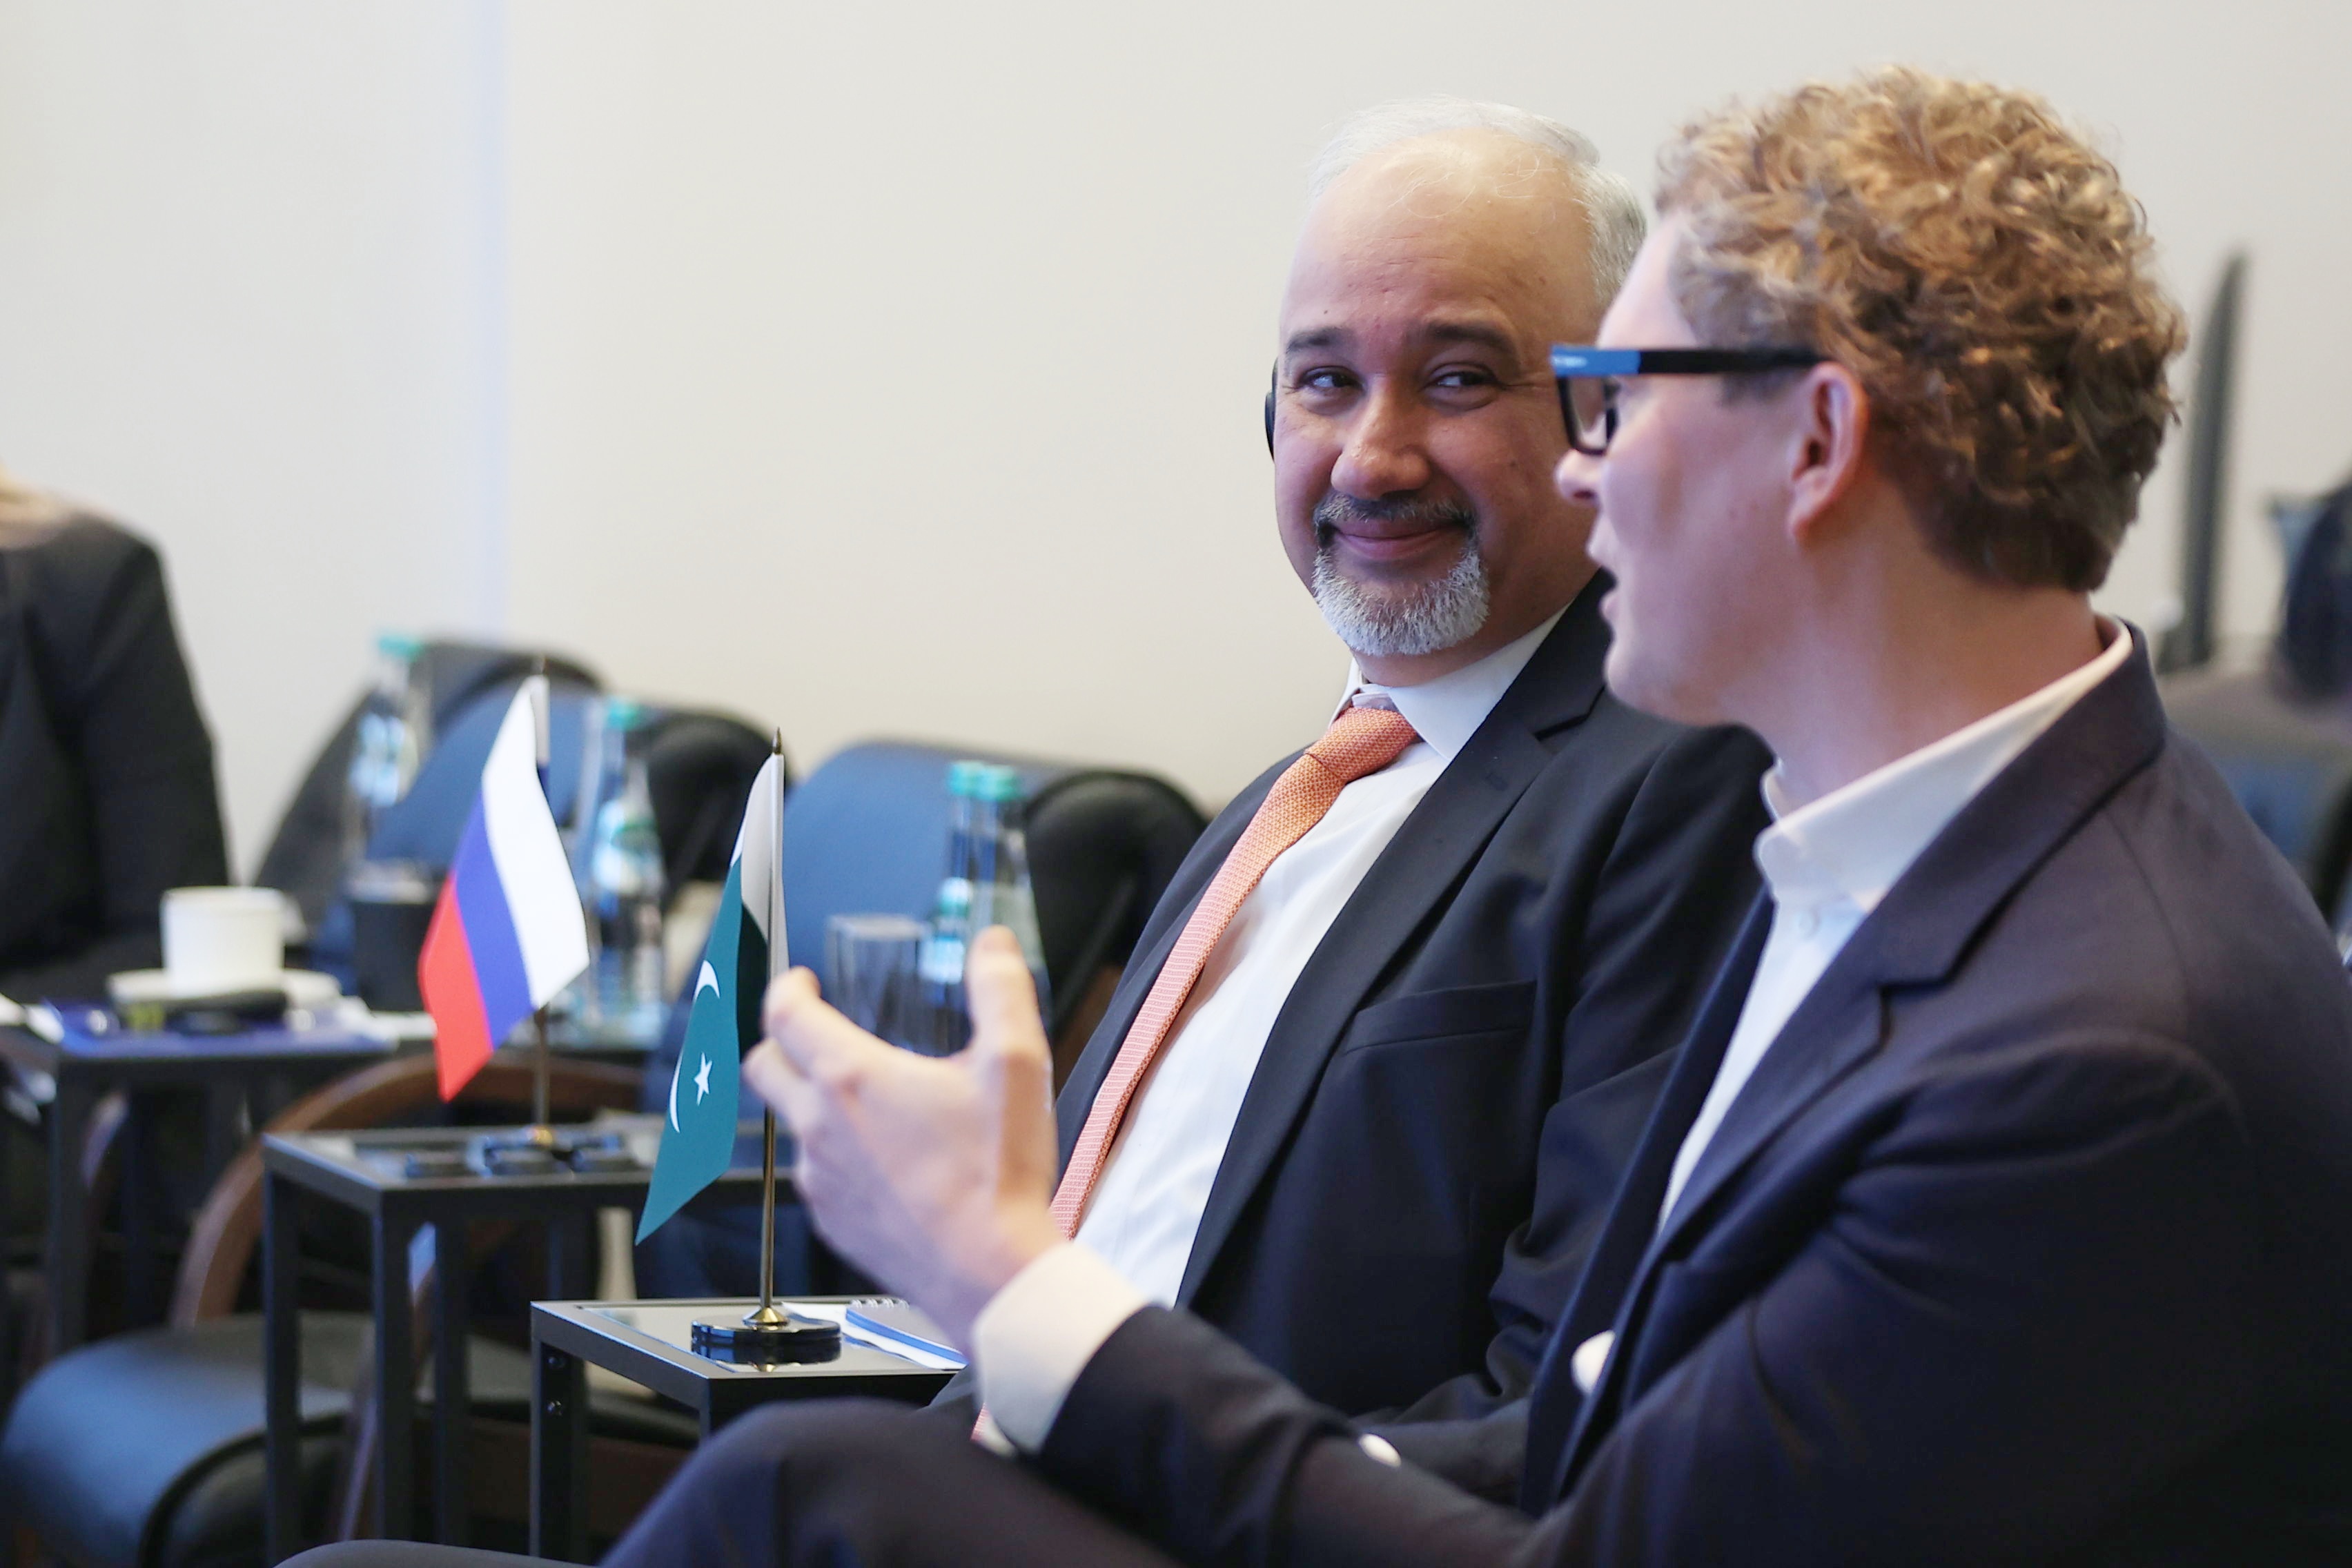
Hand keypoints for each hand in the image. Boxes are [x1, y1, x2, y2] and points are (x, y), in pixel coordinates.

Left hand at [744, 926, 1062, 1347]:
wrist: (992, 1274)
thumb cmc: (998, 1176)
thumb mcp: (1016, 1063)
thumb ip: (1001, 991)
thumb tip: (991, 946)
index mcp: (852, 1078)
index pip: (784, 1014)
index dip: (787, 988)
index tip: (801, 982)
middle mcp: (820, 1127)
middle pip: (763, 1067)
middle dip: (779, 1040)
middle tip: (810, 1031)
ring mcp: (821, 1181)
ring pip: (792, 1126)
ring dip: (813, 1102)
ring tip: (864, 1100)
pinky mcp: (834, 1224)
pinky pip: (818, 1176)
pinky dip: (836, 1156)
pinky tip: (883, 1160)